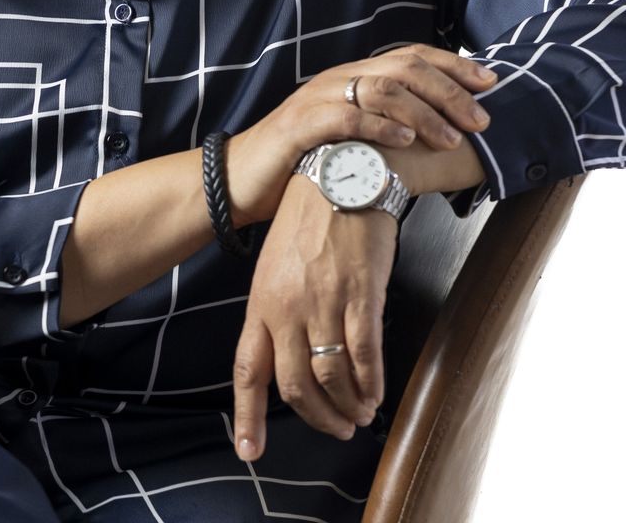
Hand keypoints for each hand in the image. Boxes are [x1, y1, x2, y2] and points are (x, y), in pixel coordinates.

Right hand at [224, 44, 496, 227]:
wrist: (241, 179)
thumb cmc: (300, 162)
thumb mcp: (349, 139)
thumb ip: (382, 127)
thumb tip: (436, 134)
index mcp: (352, 78)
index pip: (410, 56)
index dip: (452, 65)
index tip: (490, 82)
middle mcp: (338, 79)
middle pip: (403, 68)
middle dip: (449, 91)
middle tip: (480, 119)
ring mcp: (317, 99)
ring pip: (380, 88)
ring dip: (423, 112)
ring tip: (450, 137)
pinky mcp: (300, 125)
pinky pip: (346, 117)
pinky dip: (380, 126)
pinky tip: (405, 139)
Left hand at [232, 173, 398, 461]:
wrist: (341, 174)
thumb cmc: (309, 216)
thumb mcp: (276, 262)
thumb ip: (277, 308)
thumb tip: (285, 353)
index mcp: (262, 301)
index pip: (249, 370)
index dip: (249, 415)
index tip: (250, 450)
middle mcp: (287, 308)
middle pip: (295, 386)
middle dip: (316, 418)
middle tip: (336, 429)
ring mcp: (324, 303)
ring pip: (332, 378)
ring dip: (347, 406)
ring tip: (359, 413)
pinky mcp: (360, 296)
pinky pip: (365, 356)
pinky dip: (371, 384)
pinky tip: (376, 393)